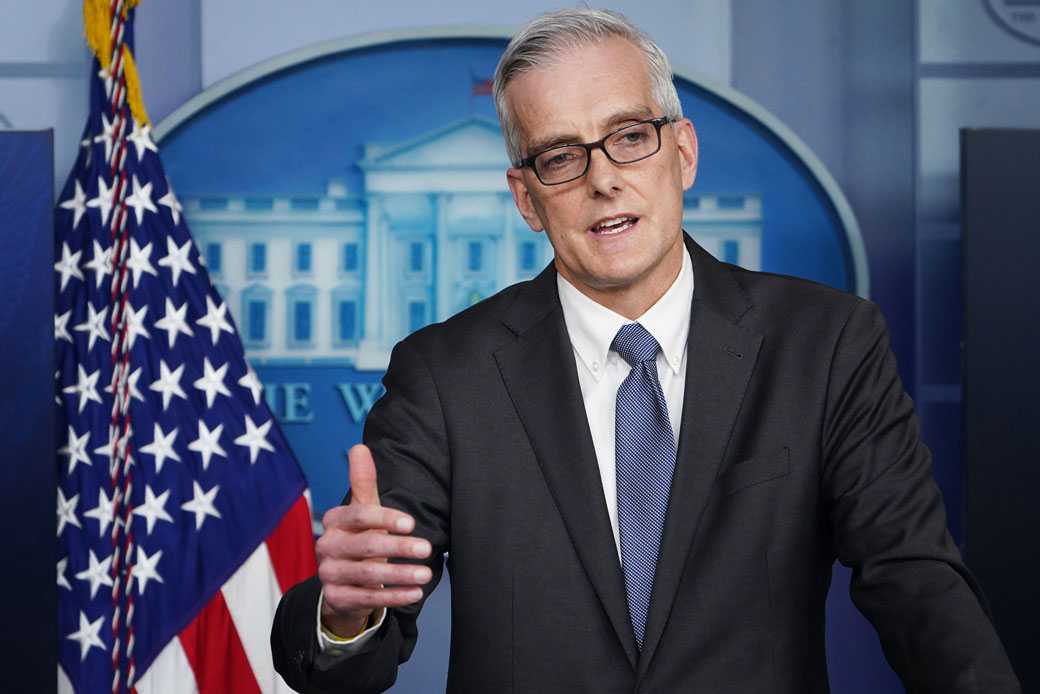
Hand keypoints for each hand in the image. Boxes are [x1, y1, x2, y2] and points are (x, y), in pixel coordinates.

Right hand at [316, 444, 432, 637]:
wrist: (342, 580)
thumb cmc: (359, 537)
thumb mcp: (363, 510)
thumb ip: (363, 481)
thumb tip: (359, 446)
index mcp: (334, 520)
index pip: (360, 516)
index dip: (386, 518)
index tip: (411, 523)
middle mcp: (327, 546)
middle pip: (366, 545)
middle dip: (399, 547)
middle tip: (427, 548)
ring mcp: (330, 574)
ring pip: (368, 575)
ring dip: (400, 575)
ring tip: (425, 574)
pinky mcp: (337, 598)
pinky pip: (367, 599)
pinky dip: (393, 597)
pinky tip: (414, 593)